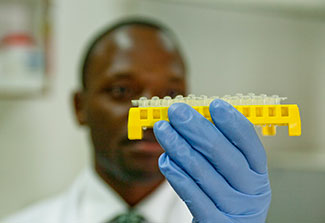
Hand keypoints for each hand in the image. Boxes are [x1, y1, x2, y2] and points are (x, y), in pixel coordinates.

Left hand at [153, 99, 270, 222]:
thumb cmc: (229, 194)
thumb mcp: (236, 173)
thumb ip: (222, 148)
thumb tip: (198, 117)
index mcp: (258, 172)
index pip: (249, 142)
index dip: (232, 122)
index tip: (214, 104)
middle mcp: (251, 190)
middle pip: (221, 153)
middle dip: (195, 128)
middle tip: (176, 111)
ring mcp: (234, 208)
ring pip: (202, 171)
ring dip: (178, 146)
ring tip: (163, 129)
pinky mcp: (215, 222)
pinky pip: (192, 195)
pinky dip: (177, 175)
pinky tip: (165, 159)